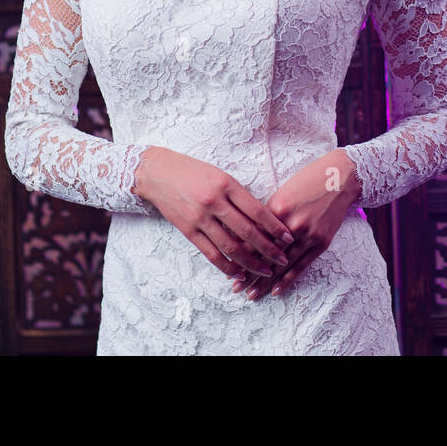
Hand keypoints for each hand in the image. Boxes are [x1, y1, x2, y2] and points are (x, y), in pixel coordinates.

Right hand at [133, 146, 293, 278]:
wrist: (158, 173)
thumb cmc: (194, 172)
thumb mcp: (221, 175)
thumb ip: (239, 196)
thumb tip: (263, 220)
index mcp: (227, 185)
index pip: (257, 210)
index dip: (275, 227)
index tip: (289, 237)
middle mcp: (215, 202)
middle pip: (247, 232)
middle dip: (268, 249)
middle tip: (282, 260)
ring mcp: (200, 218)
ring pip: (231, 247)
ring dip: (251, 262)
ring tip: (265, 271)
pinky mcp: (188, 230)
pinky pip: (211, 254)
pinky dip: (227, 267)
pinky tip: (239, 274)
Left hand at [234, 149, 360, 300]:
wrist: (340, 178)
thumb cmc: (308, 181)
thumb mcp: (283, 192)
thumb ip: (268, 215)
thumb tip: (249, 233)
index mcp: (277, 209)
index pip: (253, 236)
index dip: (239, 253)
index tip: (228, 266)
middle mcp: (291, 224)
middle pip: (265, 254)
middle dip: (248, 273)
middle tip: (234, 288)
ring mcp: (308, 235)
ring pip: (281, 264)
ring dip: (265, 281)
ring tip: (251, 294)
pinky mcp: (321, 242)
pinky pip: (301, 265)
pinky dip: (288, 279)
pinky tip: (276, 290)